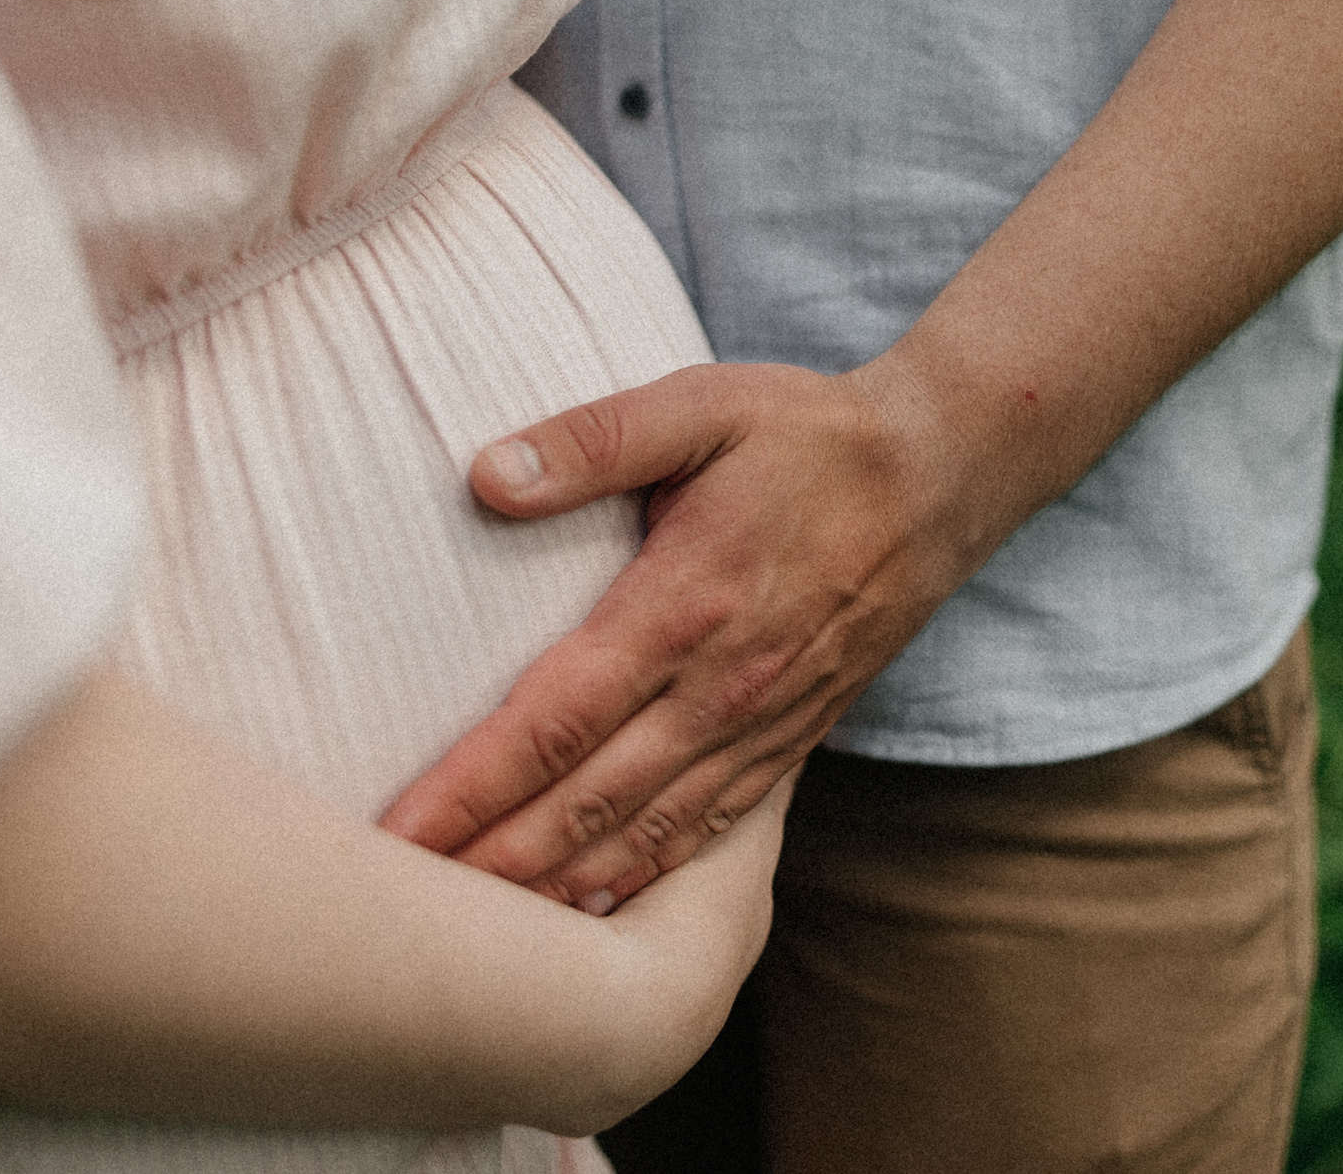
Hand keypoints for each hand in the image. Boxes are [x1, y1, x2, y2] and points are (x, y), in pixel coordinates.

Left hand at [380, 359, 982, 907]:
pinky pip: (705, 833)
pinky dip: (640, 882)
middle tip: (404, 914)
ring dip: (557, 891)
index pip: (553, 721)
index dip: (470, 788)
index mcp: (682, 606)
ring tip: (477, 937)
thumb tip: (486, 475)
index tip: (396, 835)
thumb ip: (593, 441)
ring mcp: (760, 726)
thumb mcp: (699, 405)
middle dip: (491, 863)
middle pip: (585, 803)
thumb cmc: (807, 433)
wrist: (945, 474)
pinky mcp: (790, 742)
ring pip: (643, 835)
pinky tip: (587, 911)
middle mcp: (720, 689)